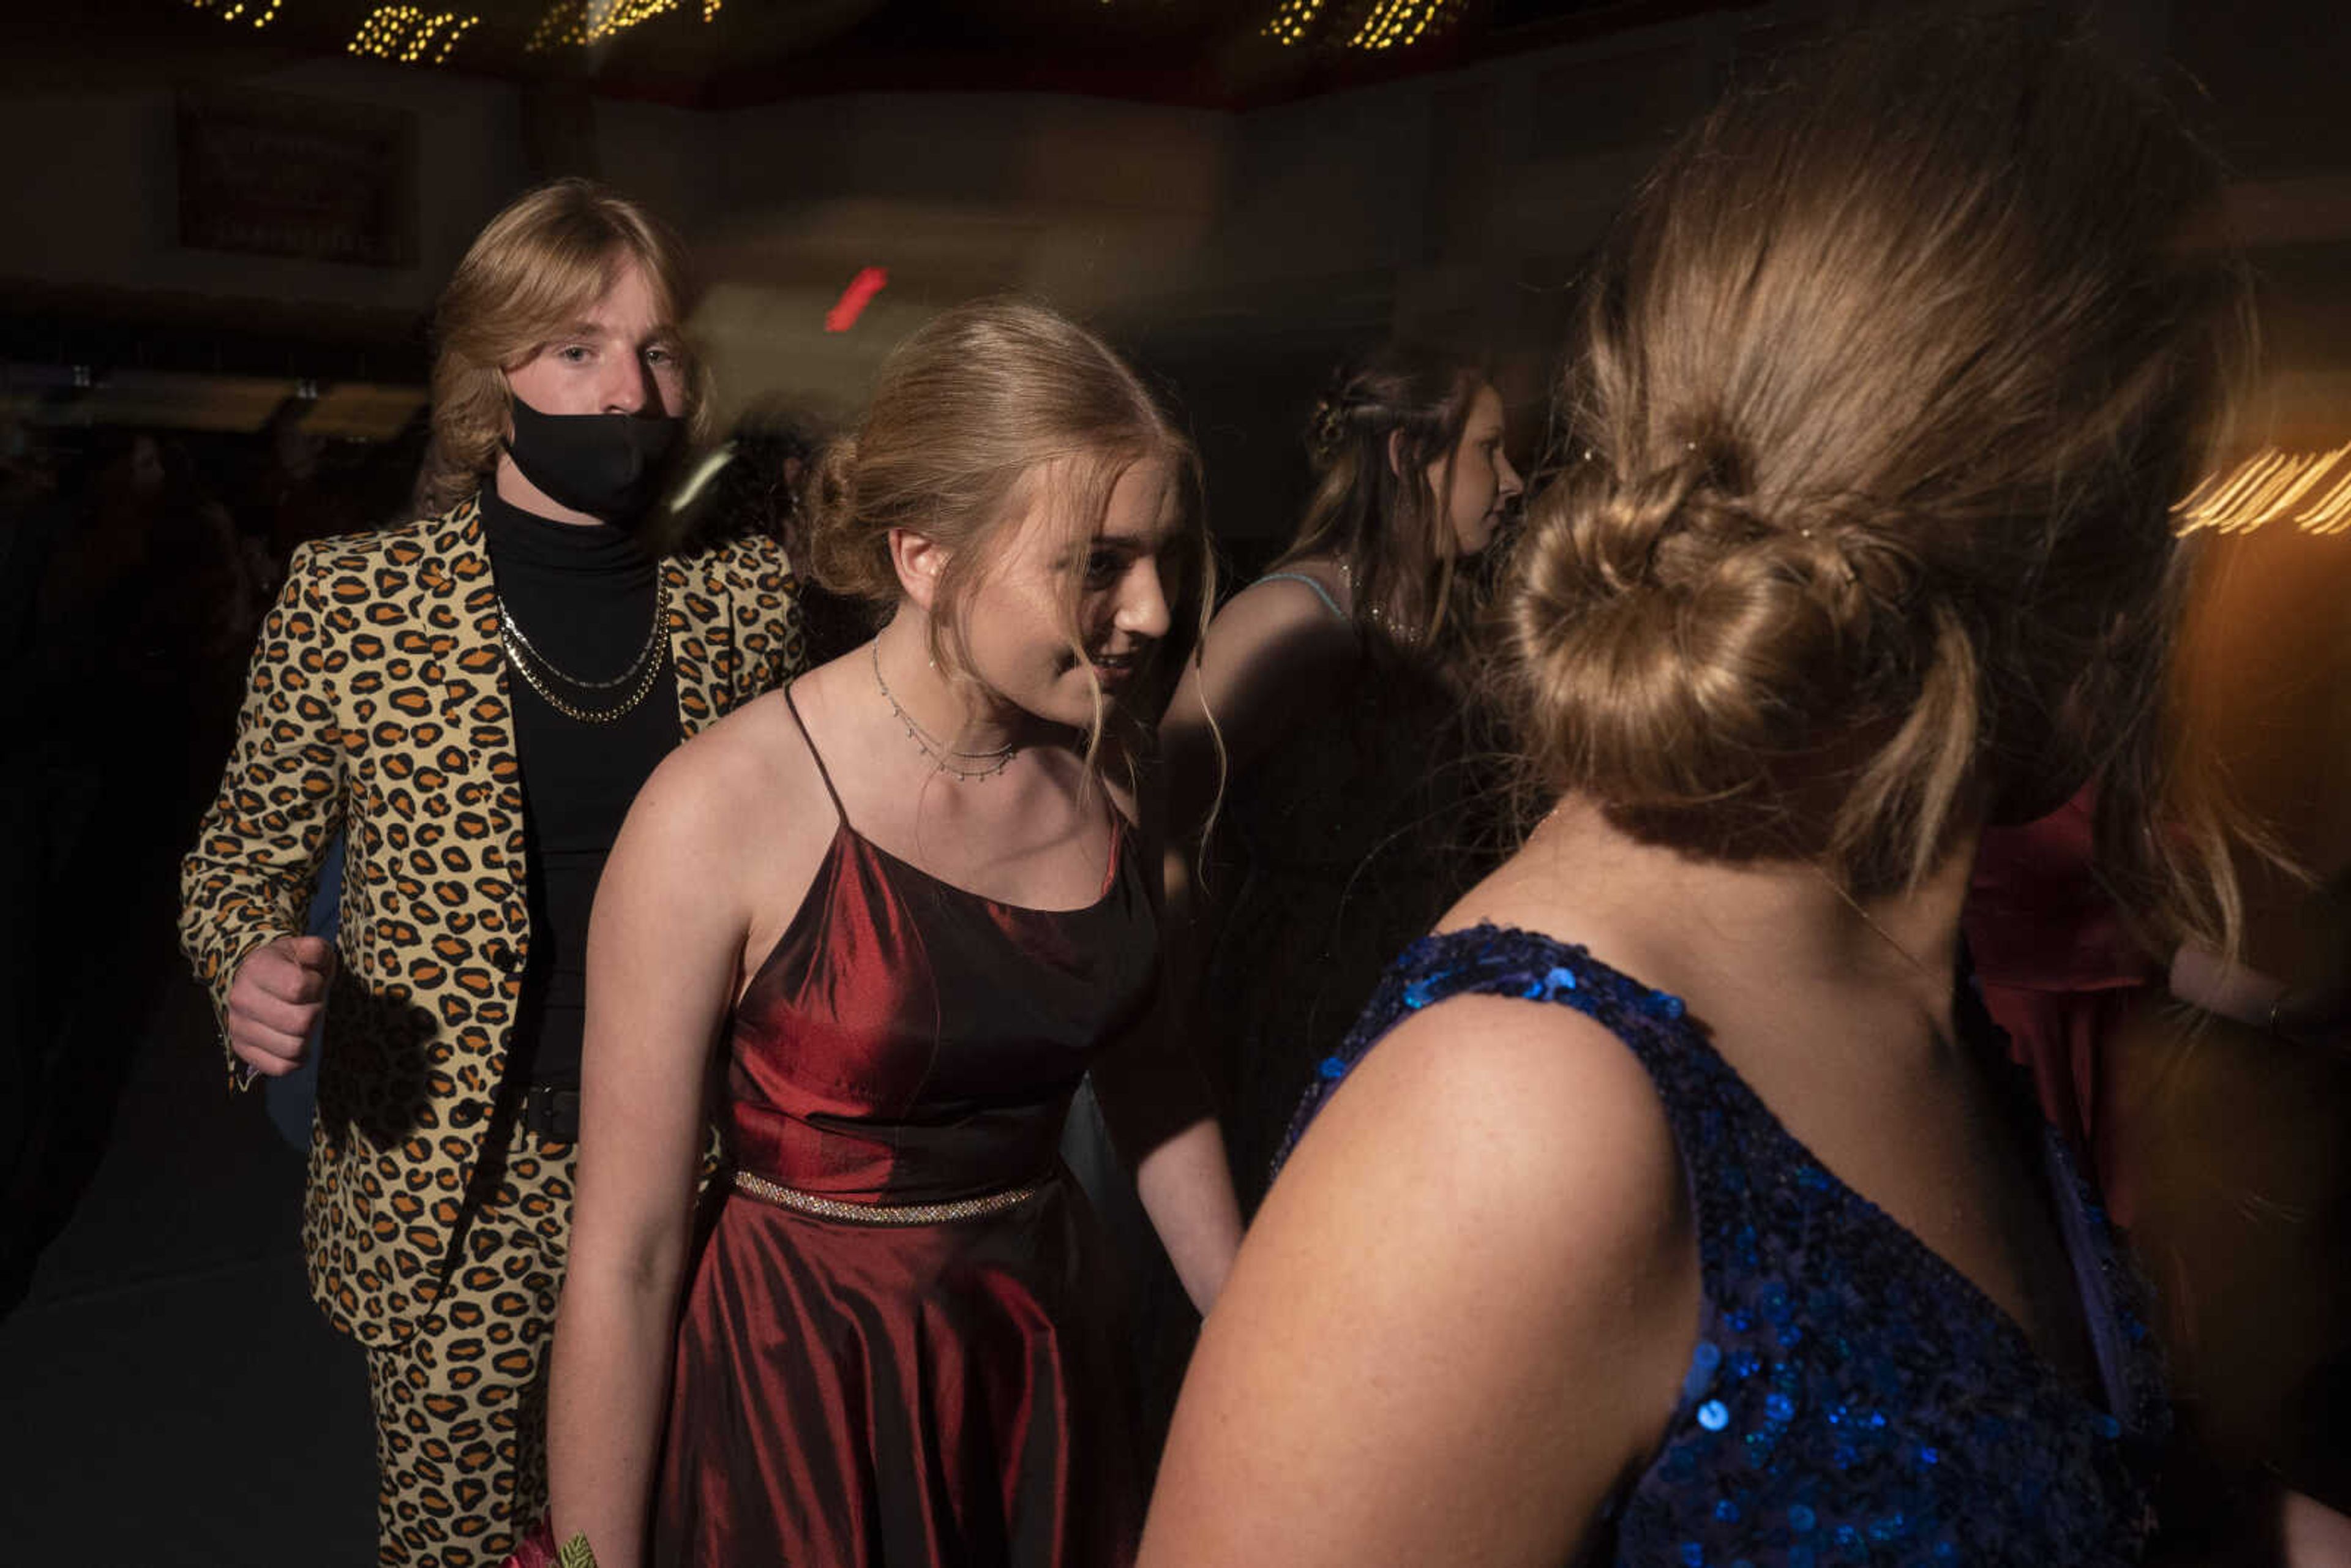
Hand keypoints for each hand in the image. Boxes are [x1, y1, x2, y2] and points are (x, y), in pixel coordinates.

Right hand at [226, 934, 336, 1077]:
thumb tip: (315, 960)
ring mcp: (239, 1026)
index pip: (299, 988)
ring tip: (302, 1022)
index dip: (317, 986)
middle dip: (315, 1013)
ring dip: (308, 1037)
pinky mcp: (242, 1049)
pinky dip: (296, 1059)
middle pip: (300, 1023)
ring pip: (293, 1048)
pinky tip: (297, 1041)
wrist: (256, 979)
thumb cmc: (290, 965)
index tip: (313, 982)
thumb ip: (316, 950)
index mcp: (257, 968)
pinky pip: (280, 1067)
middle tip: (311, 1005)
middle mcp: (242, 998)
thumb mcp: (305, 949)